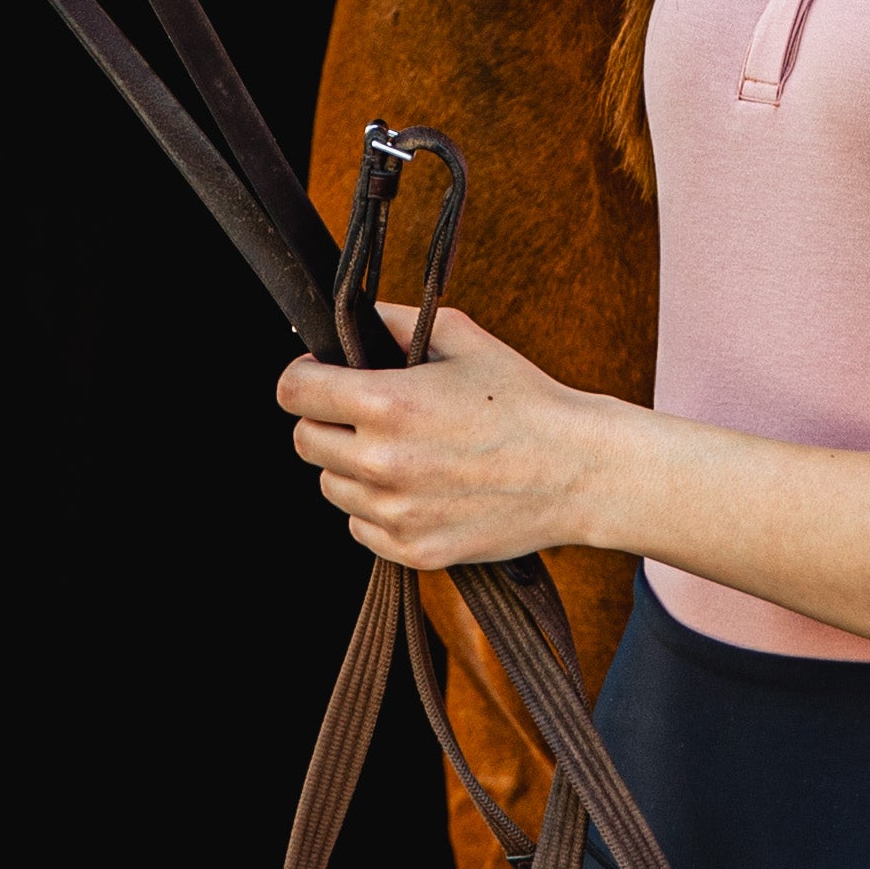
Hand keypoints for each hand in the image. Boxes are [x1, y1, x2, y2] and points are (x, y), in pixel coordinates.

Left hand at [276, 303, 631, 568]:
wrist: (575, 471)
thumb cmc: (521, 399)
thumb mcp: (460, 337)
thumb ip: (394, 320)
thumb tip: (350, 317)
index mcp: (387, 404)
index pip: (294, 392)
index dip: (303, 376)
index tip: (320, 374)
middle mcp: (381, 463)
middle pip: (304, 442)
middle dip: (325, 421)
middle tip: (363, 412)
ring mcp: (396, 514)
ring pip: (330, 487)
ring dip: (350, 466)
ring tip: (400, 449)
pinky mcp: (413, 551)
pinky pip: (360, 527)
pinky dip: (375, 508)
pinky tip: (416, 486)